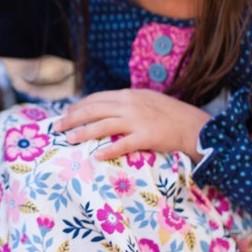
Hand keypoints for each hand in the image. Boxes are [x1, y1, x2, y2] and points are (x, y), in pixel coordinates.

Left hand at [57, 89, 209, 161]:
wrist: (194, 125)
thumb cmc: (170, 114)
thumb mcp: (146, 100)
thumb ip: (127, 102)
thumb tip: (107, 108)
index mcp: (129, 95)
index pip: (96, 98)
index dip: (78, 106)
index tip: (66, 114)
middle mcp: (130, 105)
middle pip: (94, 110)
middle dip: (72, 118)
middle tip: (57, 127)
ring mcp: (138, 120)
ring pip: (103, 125)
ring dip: (83, 133)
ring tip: (68, 140)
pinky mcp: (146, 136)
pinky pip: (123, 144)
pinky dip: (108, 150)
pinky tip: (96, 155)